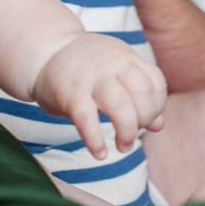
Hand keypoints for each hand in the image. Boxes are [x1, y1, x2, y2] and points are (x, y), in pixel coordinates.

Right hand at [31, 32, 167, 159]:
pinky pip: (87, 118)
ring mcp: (90, 77)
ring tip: (124, 146)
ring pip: (120, 104)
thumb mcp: (117, 73)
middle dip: (144, 120)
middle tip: (133, 135)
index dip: (157, 106)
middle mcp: (112, 64)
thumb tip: (159, 124)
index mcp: (127, 58)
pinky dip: (96, 139)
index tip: (147, 120)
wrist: (44, 52)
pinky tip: (100, 153)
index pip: (156, 82)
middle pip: (142, 92)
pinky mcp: (69, 93)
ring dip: (127, 131)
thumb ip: (139, 95)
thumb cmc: (86, 68)